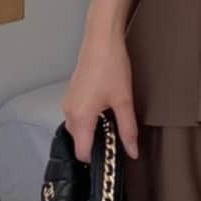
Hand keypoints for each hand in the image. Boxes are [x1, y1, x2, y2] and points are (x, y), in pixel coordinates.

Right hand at [61, 31, 139, 162]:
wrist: (101, 40)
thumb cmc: (112, 67)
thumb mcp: (124, 101)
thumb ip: (127, 130)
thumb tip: (132, 153)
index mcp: (80, 117)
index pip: (81, 152)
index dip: (96, 159)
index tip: (111, 159)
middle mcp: (69, 112)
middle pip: (78, 142)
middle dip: (94, 146)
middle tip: (116, 142)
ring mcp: (68, 102)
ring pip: (77, 129)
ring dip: (92, 132)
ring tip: (113, 126)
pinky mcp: (71, 94)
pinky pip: (76, 117)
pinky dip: (88, 121)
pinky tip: (105, 112)